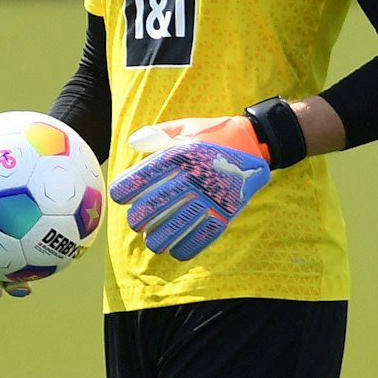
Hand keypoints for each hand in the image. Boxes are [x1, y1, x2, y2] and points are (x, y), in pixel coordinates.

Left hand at [108, 115, 270, 259]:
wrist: (256, 143)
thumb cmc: (214, 135)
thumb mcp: (187, 127)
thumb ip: (158, 135)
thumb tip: (133, 142)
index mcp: (179, 155)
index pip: (142, 178)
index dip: (124, 191)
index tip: (122, 197)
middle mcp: (193, 177)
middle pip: (154, 206)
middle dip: (138, 219)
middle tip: (137, 222)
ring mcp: (210, 196)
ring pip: (175, 226)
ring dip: (158, 239)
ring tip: (153, 241)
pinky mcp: (226, 211)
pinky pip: (202, 236)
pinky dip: (186, 248)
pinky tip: (176, 250)